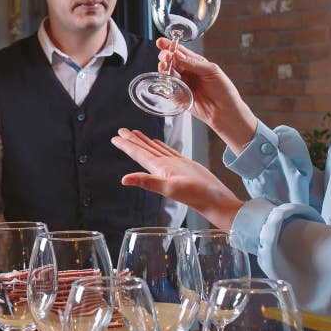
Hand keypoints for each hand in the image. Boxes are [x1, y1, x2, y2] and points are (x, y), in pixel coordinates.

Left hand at [112, 127, 242, 229]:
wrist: (215, 200)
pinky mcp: (184, 165)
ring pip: (155, 149)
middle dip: (132, 140)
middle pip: (143, 150)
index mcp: (158, 170)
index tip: (115, 137)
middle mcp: (163, 167)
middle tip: (121, 130)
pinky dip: (161, 145)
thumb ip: (147, 182)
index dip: (126, 145)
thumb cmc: (196, 195)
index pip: (138, 154)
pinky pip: (169, 151)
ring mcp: (173, 166)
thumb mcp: (169, 187)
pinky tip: (157, 142)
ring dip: (144, 141)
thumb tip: (123, 180)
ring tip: (135, 133)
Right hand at [157, 37, 256, 152]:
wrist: (226, 111)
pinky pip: (168, 89)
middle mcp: (188, 73)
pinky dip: (165, 83)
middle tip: (165, 56)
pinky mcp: (179, 97)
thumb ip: (194, 63)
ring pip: (168, 74)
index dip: (170, 46)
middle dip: (166, 57)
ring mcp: (182, 84)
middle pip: (172, 62)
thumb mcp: (212, 71)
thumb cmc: (224, 90)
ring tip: (164, 65)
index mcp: (196, 64)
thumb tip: (178, 55)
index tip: (161, 42)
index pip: (181, 52)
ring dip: (164, 69)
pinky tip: (165, 78)